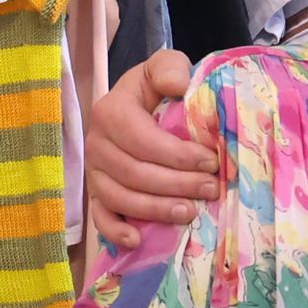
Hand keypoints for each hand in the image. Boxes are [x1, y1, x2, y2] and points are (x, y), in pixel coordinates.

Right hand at [88, 52, 222, 249]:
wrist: (142, 104)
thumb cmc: (158, 88)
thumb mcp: (166, 66)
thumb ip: (170, 68)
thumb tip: (177, 87)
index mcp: (110, 111)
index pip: (142, 140)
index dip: (177, 155)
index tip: (211, 161)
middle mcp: (96, 143)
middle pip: (134, 173)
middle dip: (177, 184)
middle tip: (212, 188)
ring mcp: (95, 172)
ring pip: (121, 198)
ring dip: (157, 209)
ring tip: (190, 212)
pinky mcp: (97, 194)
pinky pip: (101, 217)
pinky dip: (116, 232)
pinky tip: (138, 241)